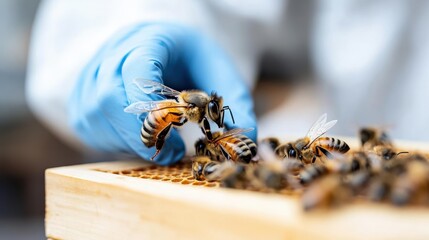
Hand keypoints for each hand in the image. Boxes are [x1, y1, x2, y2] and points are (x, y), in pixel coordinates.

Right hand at [69, 23, 256, 164]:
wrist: (162, 50)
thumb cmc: (191, 60)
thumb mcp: (219, 73)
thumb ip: (234, 103)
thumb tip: (245, 140)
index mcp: (148, 39)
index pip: (136, 67)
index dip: (152, 106)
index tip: (177, 132)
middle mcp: (113, 53)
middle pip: (108, 97)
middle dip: (140, 133)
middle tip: (172, 152)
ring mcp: (92, 74)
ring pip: (94, 115)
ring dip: (129, 141)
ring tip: (160, 146)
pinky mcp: (83, 95)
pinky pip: (88, 125)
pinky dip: (115, 141)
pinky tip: (141, 139)